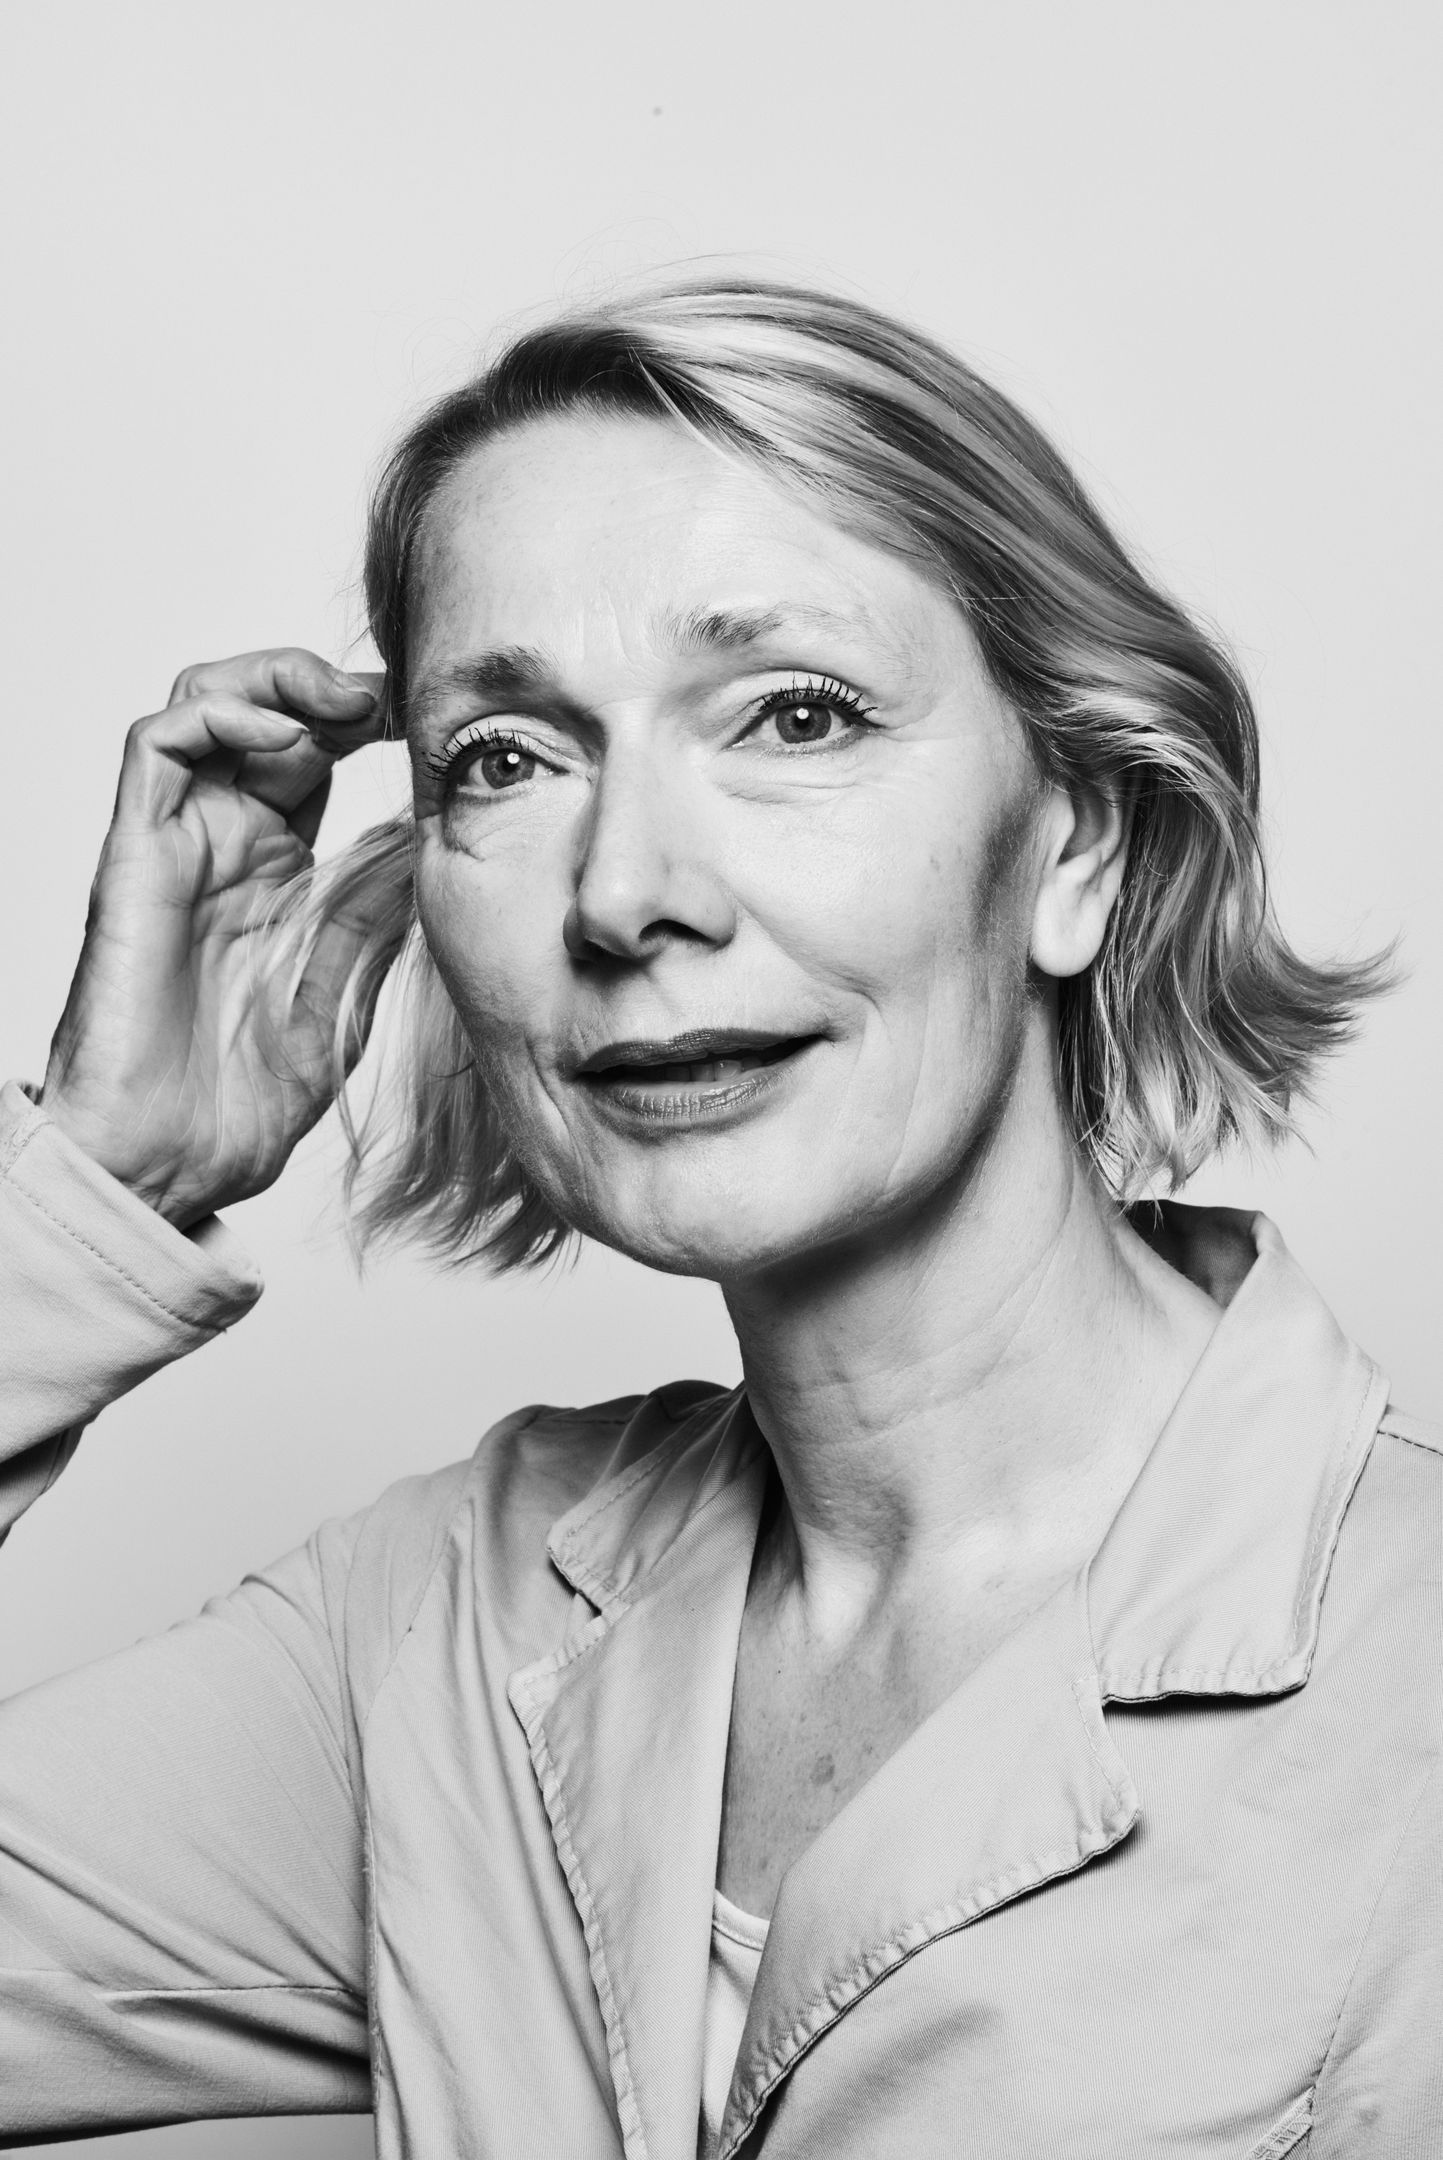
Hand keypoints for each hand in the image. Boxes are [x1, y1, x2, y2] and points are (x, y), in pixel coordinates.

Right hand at [41, 649, 398, 1229]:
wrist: (164, 1166)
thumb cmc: (233, 1109)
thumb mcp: (338, 1004)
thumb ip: (372, 926)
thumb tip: (425, 850)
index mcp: (272, 877)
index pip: (311, 758)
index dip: (363, 722)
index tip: (428, 721)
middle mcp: (220, 847)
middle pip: (259, 711)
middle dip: (327, 684)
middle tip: (390, 699)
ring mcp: (176, 846)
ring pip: (203, 704)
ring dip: (275, 679)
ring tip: (342, 702)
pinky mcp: (134, 855)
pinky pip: (154, 745)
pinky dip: (216, 711)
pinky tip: (282, 731)